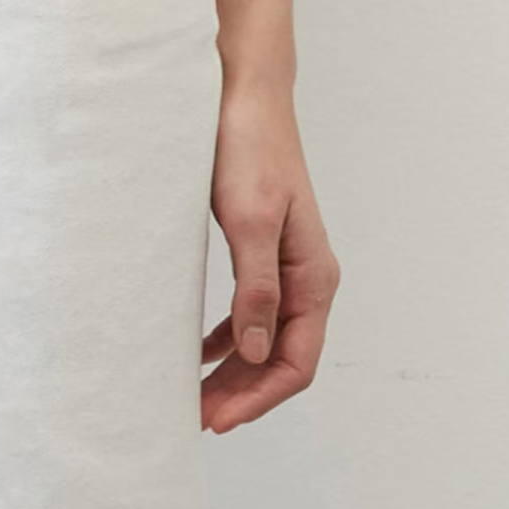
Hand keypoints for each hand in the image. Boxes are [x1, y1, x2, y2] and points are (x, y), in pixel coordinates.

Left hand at [199, 71, 339, 430]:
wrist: (244, 91)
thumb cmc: (249, 145)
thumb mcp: (249, 220)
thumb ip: (256, 288)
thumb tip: (254, 350)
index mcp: (313, 276)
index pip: (295, 362)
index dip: (258, 397)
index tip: (217, 418)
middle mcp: (306, 276)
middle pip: (280, 357)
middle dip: (243, 393)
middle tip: (197, 416)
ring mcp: (286, 263)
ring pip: (264, 337)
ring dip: (234, 370)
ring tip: (196, 394)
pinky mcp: (262, 247)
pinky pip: (251, 310)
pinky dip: (228, 336)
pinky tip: (201, 349)